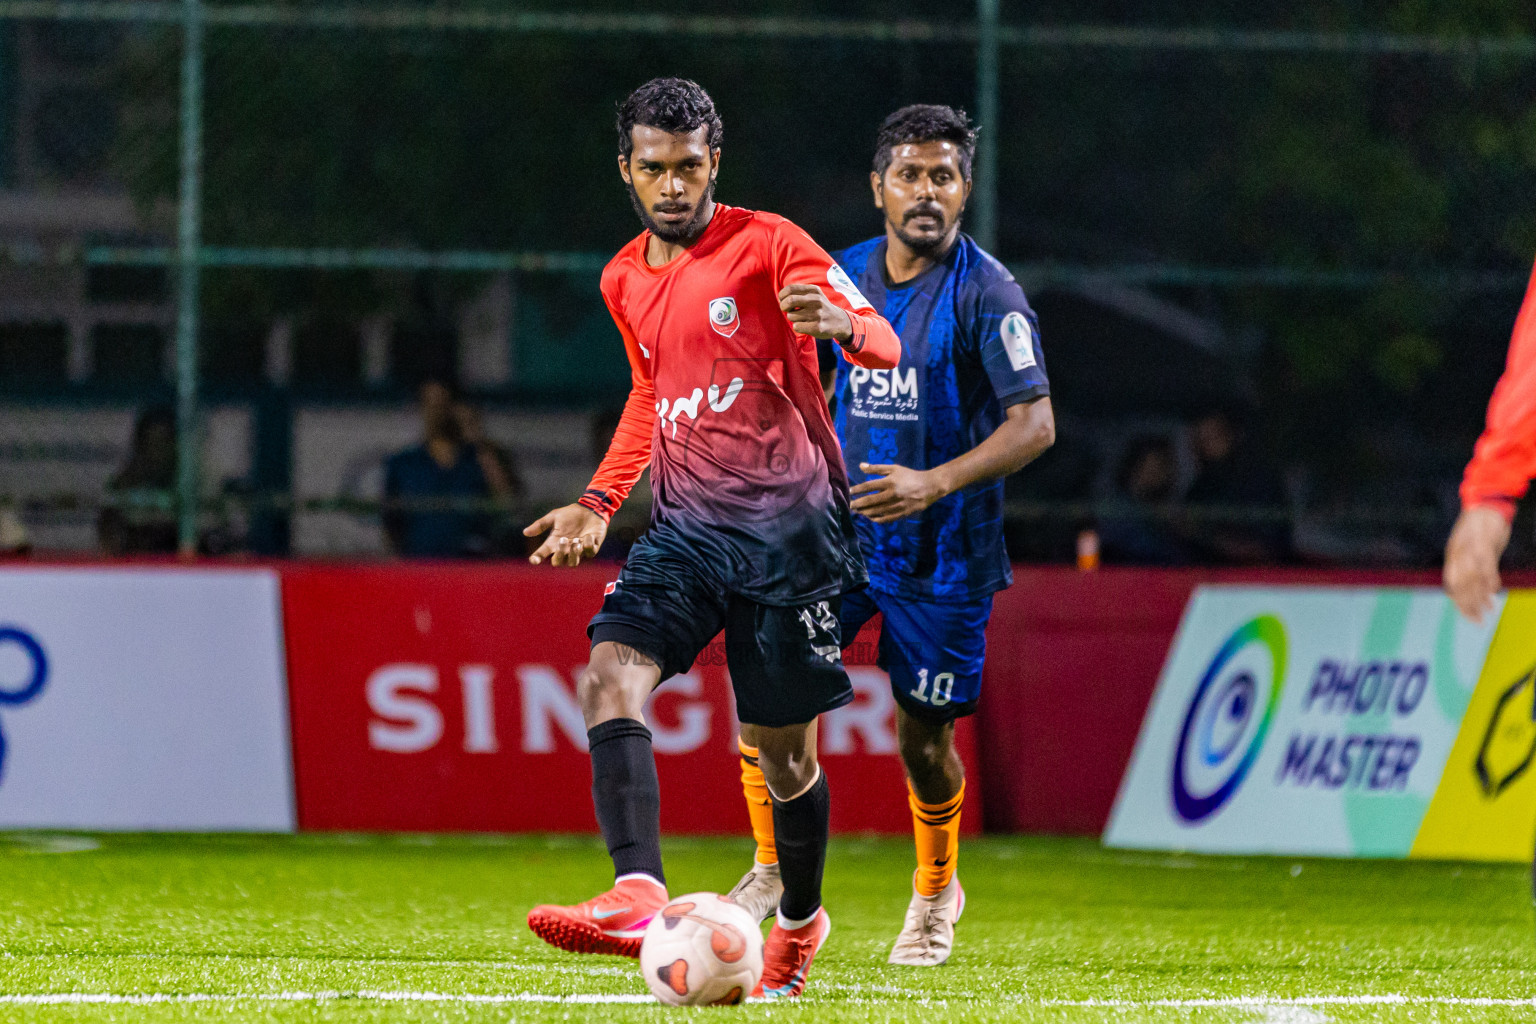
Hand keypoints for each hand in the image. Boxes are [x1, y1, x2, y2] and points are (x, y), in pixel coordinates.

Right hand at [523, 503, 607, 566]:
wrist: (589, 509)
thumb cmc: (570, 514)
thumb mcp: (554, 516)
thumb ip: (541, 525)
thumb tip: (525, 532)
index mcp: (554, 542)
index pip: (542, 553)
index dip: (537, 558)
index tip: (534, 560)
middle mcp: (565, 549)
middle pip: (558, 562)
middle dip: (559, 553)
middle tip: (563, 539)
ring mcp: (578, 550)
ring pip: (573, 563)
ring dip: (573, 553)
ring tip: (576, 541)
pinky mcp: (592, 547)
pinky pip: (589, 553)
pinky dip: (588, 545)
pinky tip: (588, 535)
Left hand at [778, 284, 851, 340]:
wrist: (839, 321)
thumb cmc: (820, 307)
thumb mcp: (813, 294)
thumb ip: (798, 293)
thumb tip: (780, 298)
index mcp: (814, 290)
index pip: (790, 289)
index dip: (782, 296)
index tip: (783, 300)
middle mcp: (816, 300)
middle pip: (789, 301)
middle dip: (783, 306)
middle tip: (787, 310)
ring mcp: (817, 314)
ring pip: (791, 316)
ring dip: (792, 318)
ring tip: (802, 318)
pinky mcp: (817, 327)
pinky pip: (796, 326)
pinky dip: (797, 327)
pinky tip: (805, 325)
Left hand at [849, 462, 947, 523]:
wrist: (929, 486)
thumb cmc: (909, 476)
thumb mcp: (894, 468)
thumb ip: (876, 468)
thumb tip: (860, 466)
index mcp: (890, 482)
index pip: (869, 486)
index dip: (857, 489)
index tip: (849, 492)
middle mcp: (892, 494)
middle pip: (871, 500)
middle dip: (858, 504)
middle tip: (850, 505)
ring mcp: (898, 505)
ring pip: (877, 511)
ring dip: (865, 512)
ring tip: (858, 512)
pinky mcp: (902, 513)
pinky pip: (887, 518)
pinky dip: (877, 519)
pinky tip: (870, 518)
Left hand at [1443, 504, 1512, 622]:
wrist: (1485, 503)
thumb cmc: (1479, 527)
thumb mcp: (1470, 547)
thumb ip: (1470, 565)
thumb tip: (1478, 585)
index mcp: (1453, 557)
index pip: (1453, 585)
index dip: (1459, 602)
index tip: (1468, 616)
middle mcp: (1459, 554)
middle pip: (1461, 585)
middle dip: (1468, 605)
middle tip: (1478, 621)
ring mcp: (1470, 548)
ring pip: (1472, 577)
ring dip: (1479, 596)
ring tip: (1487, 611)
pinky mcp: (1484, 541)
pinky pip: (1485, 563)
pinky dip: (1489, 578)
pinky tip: (1494, 590)